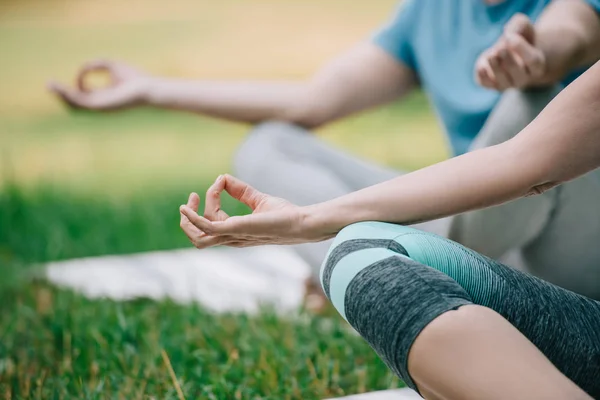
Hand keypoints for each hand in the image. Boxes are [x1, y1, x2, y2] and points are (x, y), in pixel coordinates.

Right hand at [48, 59, 149, 109]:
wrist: (148, 88)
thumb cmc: (135, 78)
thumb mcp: (110, 65)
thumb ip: (94, 65)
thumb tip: (81, 69)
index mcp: (103, 96)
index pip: (82, 95)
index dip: (70, 89)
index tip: (64, 80)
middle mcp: (100, 104)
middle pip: (76, 103)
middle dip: (61, 94)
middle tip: (49, 85)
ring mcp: (101, 107)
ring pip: (77, 105)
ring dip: (63, 96)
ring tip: (52, 86)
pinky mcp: (103, 107)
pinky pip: (84, 104)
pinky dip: (73, 97)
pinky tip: (65, 89)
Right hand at [179, 175, 333, 248]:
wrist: (300, 222)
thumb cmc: (284, 215)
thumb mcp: (257, 199)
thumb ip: (240, 190)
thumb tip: (223, 177)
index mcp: (235, 233)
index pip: (211, 220)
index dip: (211, 199)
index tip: (221, 181)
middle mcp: (231, 238)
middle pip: (198, 236)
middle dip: (190, 217)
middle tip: (195, 197)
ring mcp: (232, 235)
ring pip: (197, 238)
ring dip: (189, 219)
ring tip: (192, 200)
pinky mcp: (235, 228)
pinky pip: (205, 227)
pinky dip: (193, 218)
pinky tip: (187, 206)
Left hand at [475, 14, 545, 89]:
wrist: (507, 51)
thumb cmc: (519, 37)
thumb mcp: (522, 26)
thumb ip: (518, 25)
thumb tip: (507, 34)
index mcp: (537, 65)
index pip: (533, 60)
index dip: (521, 48)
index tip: (509, 37)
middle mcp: (523, 78)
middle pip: (516, 71)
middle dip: (507, 59)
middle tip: (500, 48)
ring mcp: (507, 84)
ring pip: (502, 80)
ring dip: (495, 66)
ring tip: (491, 55)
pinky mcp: (491, 84)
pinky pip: (487, 84)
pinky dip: (483, 76)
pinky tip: (481, 66)